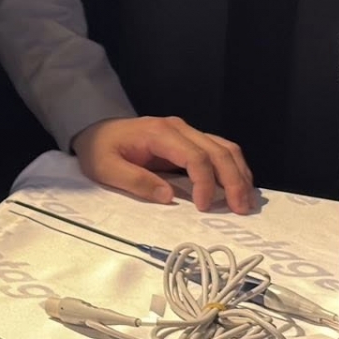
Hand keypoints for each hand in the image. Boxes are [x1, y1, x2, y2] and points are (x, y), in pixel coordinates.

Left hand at [71, 115, 255, 214]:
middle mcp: (178, 128)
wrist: (93, 131)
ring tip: (245, 203)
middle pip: (218, 151)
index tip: (203, 208)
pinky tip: (238, 187)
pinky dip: (233, 168)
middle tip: (241, 209)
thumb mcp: (105, 169)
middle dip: (234, 181)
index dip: (205, 183)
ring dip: (240, 174)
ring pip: (225, 148)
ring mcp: (186, 131)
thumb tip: (169, 197)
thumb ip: (135, 181)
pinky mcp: (188, 140)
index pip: (195, 156)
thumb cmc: (98, 150)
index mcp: (158, 133)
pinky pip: (219, 150)